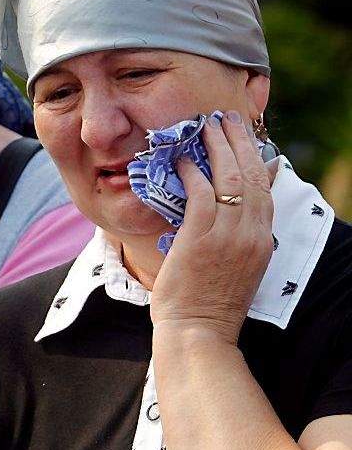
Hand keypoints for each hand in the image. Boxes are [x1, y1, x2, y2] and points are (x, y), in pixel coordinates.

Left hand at [150, 110, 273, 343]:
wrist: (199, 331)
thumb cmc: (209, 301)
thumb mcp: (236, 264)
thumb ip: (239, 234)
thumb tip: (232, 209)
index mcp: (262, 240)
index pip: (265, 189)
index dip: (255, 157)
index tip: (245, 136)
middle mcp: (251, 234)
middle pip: (252, 175)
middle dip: (240, 141)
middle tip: (227, 118)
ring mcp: (228, 235)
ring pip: (230, 178)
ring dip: (218, 147)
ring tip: (207, 126)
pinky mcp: (202, 238)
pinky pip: (201, 195)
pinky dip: (194, 173)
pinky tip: (184, 159)